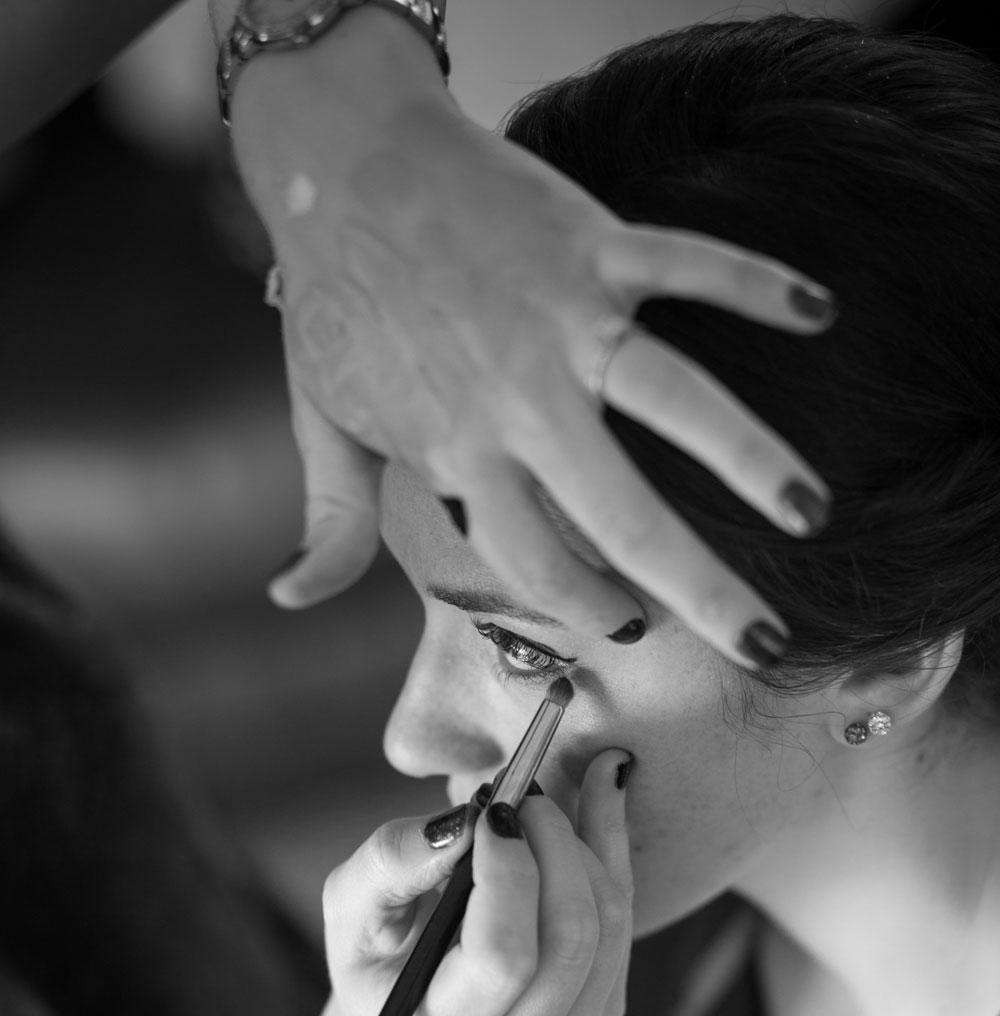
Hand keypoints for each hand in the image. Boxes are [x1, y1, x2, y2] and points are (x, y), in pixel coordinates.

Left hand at [231, 9, 832, 663]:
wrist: (344, 160)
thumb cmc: (339, 300)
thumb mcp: (320, 422)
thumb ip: (330, 520)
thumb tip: (288, 598)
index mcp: (457, 451)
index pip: (534, 561)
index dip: (583, 605)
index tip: (630, 625)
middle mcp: (520, 400)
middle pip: (621, 516)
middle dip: (700, 590)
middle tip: (763, 643)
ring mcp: (564, 319)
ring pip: (675, 400)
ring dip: (750, 459)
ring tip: (811, 513)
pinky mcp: (593, 243)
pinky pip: (687, 264)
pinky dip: (754, 282)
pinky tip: (817, 313)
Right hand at [321, 752, 632, 1015]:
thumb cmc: (376, 965)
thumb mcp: (350, 913)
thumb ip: (389, 863)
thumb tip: (461, 823)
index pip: (502, 958)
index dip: (508, 872)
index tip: (490, 811)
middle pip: (571, 936)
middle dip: (553, 843)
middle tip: (518, 792)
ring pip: (609, 922)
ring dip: (583, 841)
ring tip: (537, 798)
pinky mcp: (606, 1012)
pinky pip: (627, 918)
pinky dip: (612, 848)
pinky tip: (596, 793)